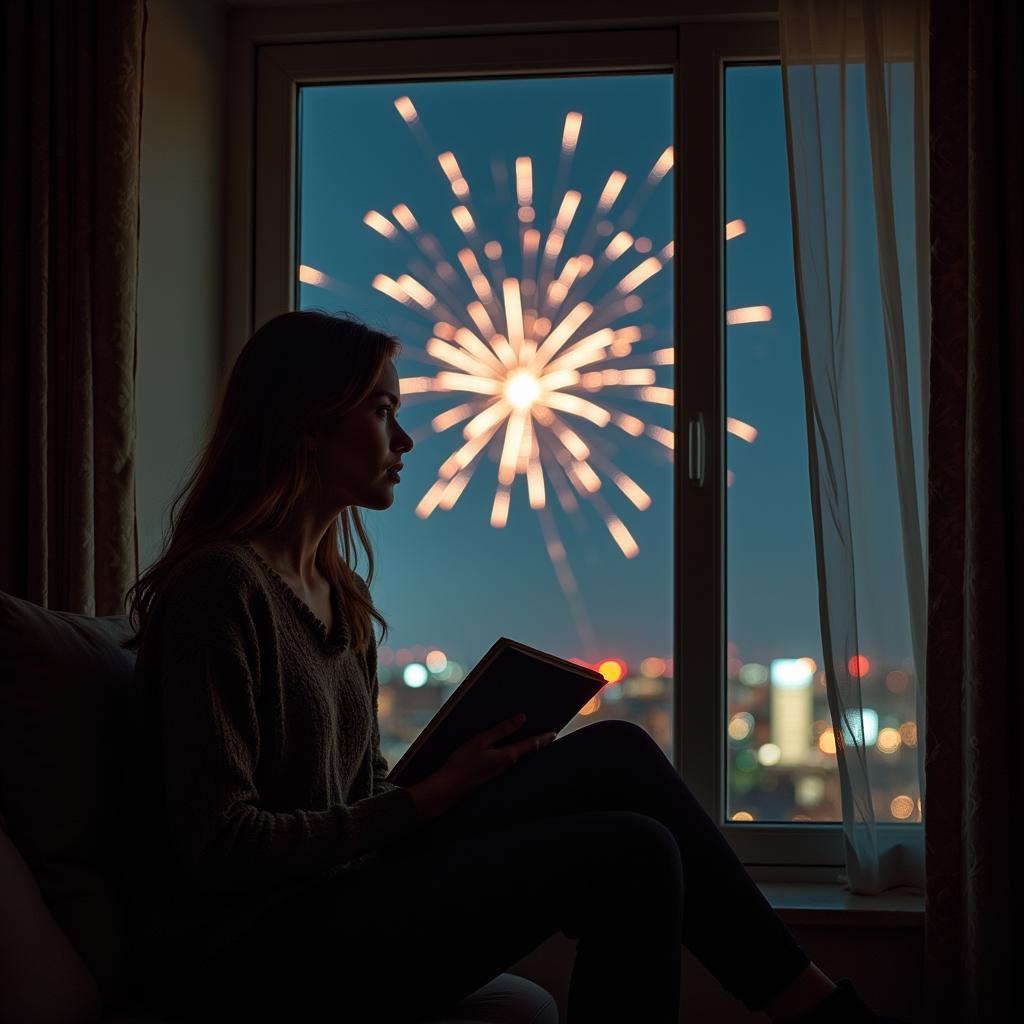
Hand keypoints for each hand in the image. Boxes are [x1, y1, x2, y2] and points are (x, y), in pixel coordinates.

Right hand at [407, 713, 556, 821]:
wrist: (448, 789)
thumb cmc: (462, 763)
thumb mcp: (480, 741)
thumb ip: (501, 729)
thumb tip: (522, 718)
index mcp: (508, 756)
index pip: (531, 745)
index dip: (543, 738)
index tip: (554, 733)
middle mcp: (507, 767)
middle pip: (526, 753)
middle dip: (536, 744)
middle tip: (547, 736)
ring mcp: (499, 774)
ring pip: (517, 759)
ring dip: (524, 749)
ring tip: (530, 740)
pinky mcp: (490, 777)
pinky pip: (506, 763)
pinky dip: (512, 755)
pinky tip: (506, 751)